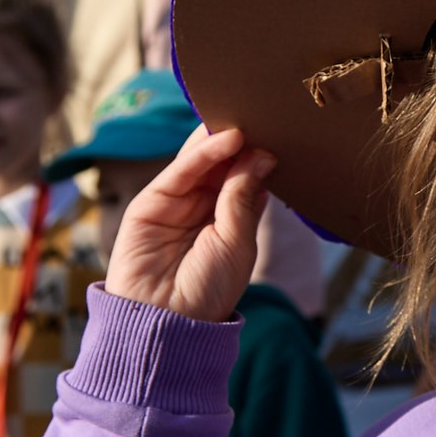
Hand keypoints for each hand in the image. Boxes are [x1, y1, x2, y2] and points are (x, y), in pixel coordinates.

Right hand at [103, 125, 277, 322]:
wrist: (164, 323)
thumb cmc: (208, 291)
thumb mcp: (237, 242)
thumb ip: (244, 197)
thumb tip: (262, 154)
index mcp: (231, 220)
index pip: (248, 178)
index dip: (262, 156)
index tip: (284, 131)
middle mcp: (205, 208)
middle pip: (225, 164)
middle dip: (244, 141)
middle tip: (268, 112)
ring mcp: (177, 203)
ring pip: (203, 162)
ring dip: (225, 138)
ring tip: (250, 116)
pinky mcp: (151, 202)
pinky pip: (180, 171)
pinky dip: (203, 152)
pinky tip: (228, 137)